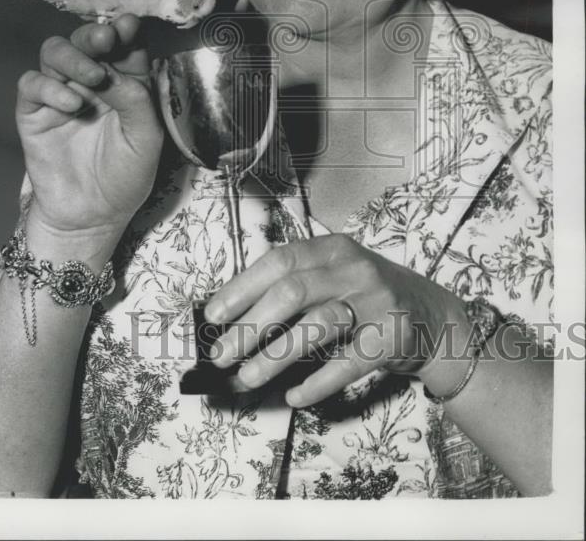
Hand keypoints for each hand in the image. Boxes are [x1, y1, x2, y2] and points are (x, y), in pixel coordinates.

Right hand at [15, 14, 162, 237]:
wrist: (92, 216)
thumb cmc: (124, 178)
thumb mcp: (145, 139)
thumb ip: (135, 100)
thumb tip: (112, 69)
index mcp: (124, 82)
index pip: (123, 45)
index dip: (125, 31)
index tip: (130, 26)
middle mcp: (91, 81)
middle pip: (85, 41)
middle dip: (95, 35)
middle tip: (107, 40)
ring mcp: (59, 93)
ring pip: (54, 52)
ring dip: (74, 57)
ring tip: (93, 77)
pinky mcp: (34, 112)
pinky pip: (31, 84)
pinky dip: (49, 87)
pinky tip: (71, 104)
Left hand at [203, 235, 469, 406]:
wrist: (432, 316)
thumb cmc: (367, 296)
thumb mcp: (336, 274)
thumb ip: (296, 285)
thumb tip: (235, 317)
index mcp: (332, 248)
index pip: (279, 261)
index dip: (241, 287)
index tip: (213, 315)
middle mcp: (353, 269)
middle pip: (292, 293)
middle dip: (250, 326)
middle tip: (221, 354)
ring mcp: (375, 303)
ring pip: (316, 327)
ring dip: (273, 357)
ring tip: (246, 379)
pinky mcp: (391, 340)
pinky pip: (346, 365)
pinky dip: (316, 384)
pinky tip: (293, 395)